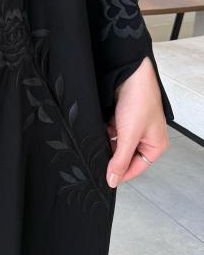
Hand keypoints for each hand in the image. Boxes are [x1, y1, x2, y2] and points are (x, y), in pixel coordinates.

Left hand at [106, 56, 168, 187]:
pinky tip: (100, 128)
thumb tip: (113, 180)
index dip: (121, 173)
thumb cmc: (139, 101)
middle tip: (98, 158)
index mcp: (155, 145)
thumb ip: (120, 160)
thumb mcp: (128, 136)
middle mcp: (146, 137)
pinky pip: (112, 130)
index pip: (136, 168)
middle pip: (126, 156)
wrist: (130, 74)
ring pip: (117, 143)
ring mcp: (134, 126)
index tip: (105, 178)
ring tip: (99, 140)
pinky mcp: (123, 117)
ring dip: (108, 142)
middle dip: (113, 155)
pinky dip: (105, 130)